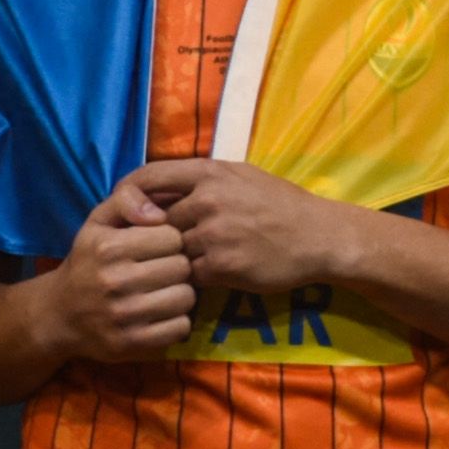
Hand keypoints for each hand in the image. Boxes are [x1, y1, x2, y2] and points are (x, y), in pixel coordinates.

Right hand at [54, 179, 199, 362]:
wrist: (59, 315)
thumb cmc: (87, 262)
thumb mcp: (98, 222)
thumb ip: (127, 200)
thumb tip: (160, 212)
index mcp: (109, 248)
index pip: (172, 237)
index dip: (169, 241)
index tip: (156, 248)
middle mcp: (116, 282)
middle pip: (182, 267)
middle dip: (176, 267)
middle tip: (161, 272)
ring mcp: (124, 316)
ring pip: (186, 298)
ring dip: (180, 294)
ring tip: (161, 292)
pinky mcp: (132, 344)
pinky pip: (180, 328)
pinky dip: (176, 322)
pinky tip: (159, 315)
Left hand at [128, 158, 361, 302]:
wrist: (320, 237)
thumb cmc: (281, 205)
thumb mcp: (241, 176)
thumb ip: (201, 181)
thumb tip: (159, 191)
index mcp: (209, 172)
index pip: (146, 177)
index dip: (128, 195)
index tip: (130, 212)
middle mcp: (207, 200)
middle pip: (156, 222)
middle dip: (164, 235)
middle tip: (181, 242)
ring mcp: (213, 234)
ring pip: (173, 251)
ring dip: (184, 257)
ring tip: (210, 256)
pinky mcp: (221, 265)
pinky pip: (191, 274)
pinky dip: (201, 276)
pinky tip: (222, 271)